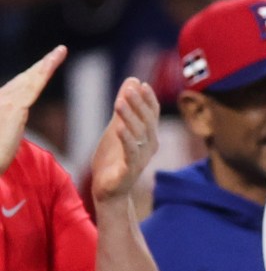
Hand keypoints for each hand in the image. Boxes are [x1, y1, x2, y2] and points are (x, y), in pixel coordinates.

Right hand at [0, 46, 64, 176]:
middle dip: (43, 65)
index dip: (34, 76)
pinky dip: (43, 73)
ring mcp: (6, 102)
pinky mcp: (13, 109)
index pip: (20, 88)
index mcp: (1, 106)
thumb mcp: (2, 139)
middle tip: (59, 52)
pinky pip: (32, 87)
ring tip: (60, 52)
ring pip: (30, 79)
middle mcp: (2, 99)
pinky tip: (52, 64)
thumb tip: (14, 124)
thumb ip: (9, 126)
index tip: (47, 66)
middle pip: (25, 78)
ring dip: (46, 64)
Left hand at [89, 77, 161, 207]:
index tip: (141, 84)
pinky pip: (130, 153)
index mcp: (148, 136)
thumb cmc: (114, 158)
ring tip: (119, 102)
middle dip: (139, 104)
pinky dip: (126, 140)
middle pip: (148, 122)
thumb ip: (125, 106)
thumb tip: (133, 80)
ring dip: (130, 117)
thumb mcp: (117, 127)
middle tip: (130, 88)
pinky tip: (119, 128)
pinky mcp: (129, 170)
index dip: (148, 99)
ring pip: (139, 135)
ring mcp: (141, 159)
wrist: (109, 190)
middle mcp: (149, 146)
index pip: (152, 114)